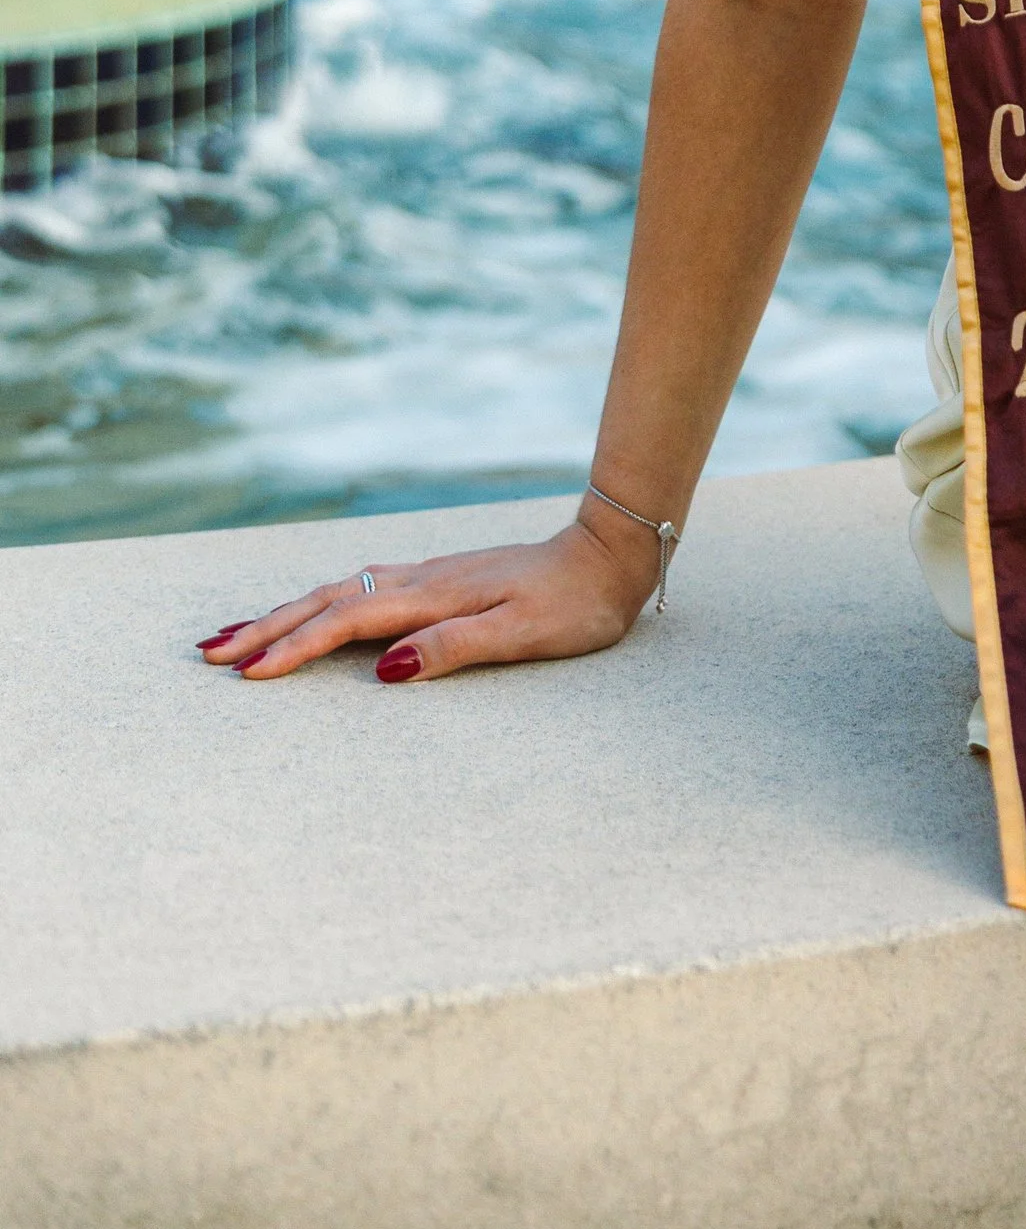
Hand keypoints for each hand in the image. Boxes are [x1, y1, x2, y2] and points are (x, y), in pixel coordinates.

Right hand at [195, 514, 658, 684]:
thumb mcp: (522, 634)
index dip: (295, 649)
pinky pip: (365, 588)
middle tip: (211, 654)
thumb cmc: (573, 604)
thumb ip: (454, 648)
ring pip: (341, 591)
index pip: (348, 624)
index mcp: (434, 595)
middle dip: (269, 627)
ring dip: (288, 611)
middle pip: (329, 601)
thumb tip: (385, 669)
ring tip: (239, 633)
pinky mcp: (440, 579)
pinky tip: (315, 608)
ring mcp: (430, 575)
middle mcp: (423, 579)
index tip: (247, 674)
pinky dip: (325, 601)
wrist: (610, 554)